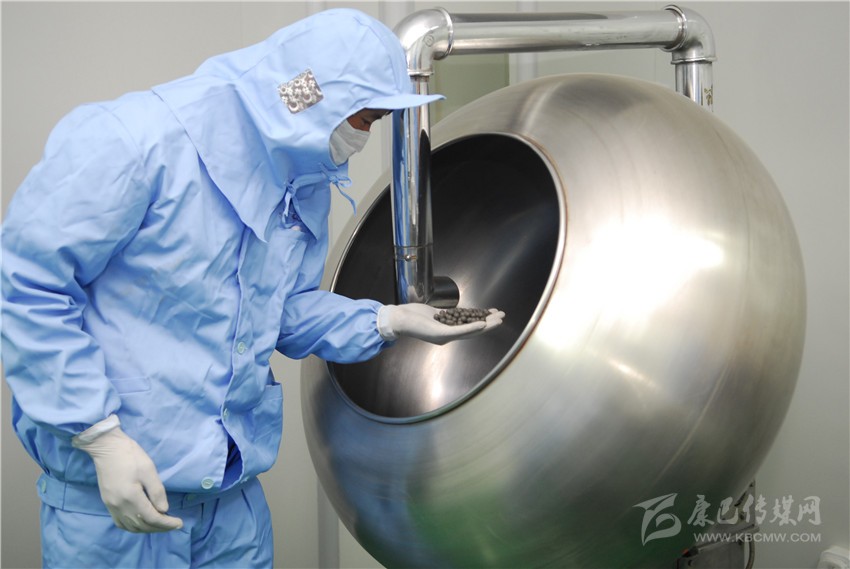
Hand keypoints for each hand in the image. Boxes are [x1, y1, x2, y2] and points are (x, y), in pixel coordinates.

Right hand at [73, 419, 183, 532]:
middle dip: (159, 528)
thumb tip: (163, 510)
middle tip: (173, 524)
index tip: (179, 523)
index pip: (151, 518)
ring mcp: (111, 506)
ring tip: (161, 525)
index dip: (166, 523)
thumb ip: (157, 492)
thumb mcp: (148, 469)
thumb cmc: (130, 455)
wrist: (106, 448)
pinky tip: (142, 522)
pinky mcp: (107, 503)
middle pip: (141, 525)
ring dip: (147, 529)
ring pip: (130, 527)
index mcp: (130, 497)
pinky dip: (133, 526)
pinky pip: (121, 522)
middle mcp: (119, 506)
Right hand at [379, 303, 504, 344]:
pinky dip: (469, 312)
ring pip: (468, 319)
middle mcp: (449, 332)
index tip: (498, 321)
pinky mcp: (441, 316)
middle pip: (474, 326)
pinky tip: (478, 310)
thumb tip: (480, 326)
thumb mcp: (440, 330)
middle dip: (489, 320)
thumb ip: (461, 329)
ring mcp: (445, 323)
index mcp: (450, 338)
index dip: (487, 326)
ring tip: (495, 311)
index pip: (473, 332)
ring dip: (481, 315)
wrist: (401, 318)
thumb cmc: (416, 326)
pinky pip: (458, 314)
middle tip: (502, 314)